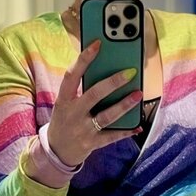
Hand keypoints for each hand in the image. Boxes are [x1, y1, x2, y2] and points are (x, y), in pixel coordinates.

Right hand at [47, 40, 142, 166]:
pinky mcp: (92, 143)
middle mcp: (73, 113)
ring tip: (138, 94)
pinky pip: (111, 136)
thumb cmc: (65, 120)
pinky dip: (126, 132)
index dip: (84, 59)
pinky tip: (138, 126)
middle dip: (113, 83)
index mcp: (64, 99)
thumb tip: (105, 70)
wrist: (56, 151)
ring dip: (124, 105)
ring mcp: (83, 129)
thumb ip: (81, 89)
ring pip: (106, 116)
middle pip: (94, 95)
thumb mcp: (65, 104)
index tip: (97, 44)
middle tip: (130, 72)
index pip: (72, 75)